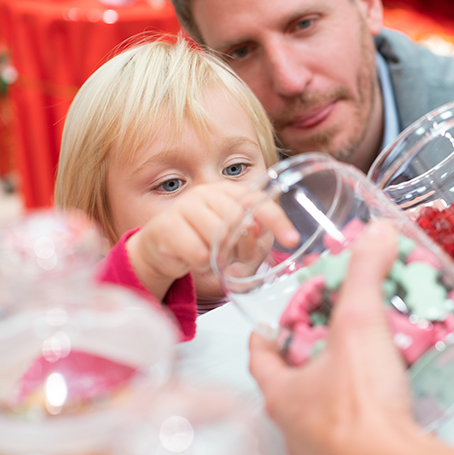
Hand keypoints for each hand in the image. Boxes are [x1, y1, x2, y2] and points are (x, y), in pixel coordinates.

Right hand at [126, 182, 298, 300]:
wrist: (160, 249)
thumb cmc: (202, 241)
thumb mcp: (233, 239)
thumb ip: (251, 235)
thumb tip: (258, 231)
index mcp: (226, 191)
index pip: (257, 200)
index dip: (276, 219)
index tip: (292, 239)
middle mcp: (206, 193)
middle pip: (238, 221)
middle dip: (243, 247)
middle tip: (235, 259)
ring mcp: (184, 207)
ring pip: (218, 238)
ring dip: (219, 256)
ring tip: (208, 255)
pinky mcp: (166, 226)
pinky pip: (198, 253)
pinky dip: (201, 263)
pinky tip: (192, 258)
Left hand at [249, 221, 421, 454]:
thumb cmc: (363, 408)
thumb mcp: (361, 324)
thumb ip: (366, 275)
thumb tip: (375, 235)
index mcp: (282, 393)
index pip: (261, 358)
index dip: (266, 337)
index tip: (271, 325)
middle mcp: (295, 426)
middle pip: (293, 382)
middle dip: (310, 356)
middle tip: (331, 332)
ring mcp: (321, 451)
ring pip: (321, 409)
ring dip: (336, 385)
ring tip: (363, 359)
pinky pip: (351, 432)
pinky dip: (362, 412)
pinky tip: (386, 397)